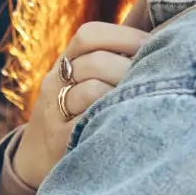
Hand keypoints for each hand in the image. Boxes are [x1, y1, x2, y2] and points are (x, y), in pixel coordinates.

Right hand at [13, 22, 148, 189]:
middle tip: (157, 78)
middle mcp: (54, 82)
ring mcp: (54, 111)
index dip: (125, 36)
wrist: (34, 158)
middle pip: (96, 61)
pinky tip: (129, 121)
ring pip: (93, 89)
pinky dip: (113, 118)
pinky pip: (89, 122)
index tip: (153, 45)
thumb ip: (110, 62)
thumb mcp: (80, 82)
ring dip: (124, 94)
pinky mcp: (59, 140)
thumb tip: (161, 42)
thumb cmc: (75, 114)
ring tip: (146, 101)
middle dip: (132, 68)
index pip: (89, 35)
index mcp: (64, 62)